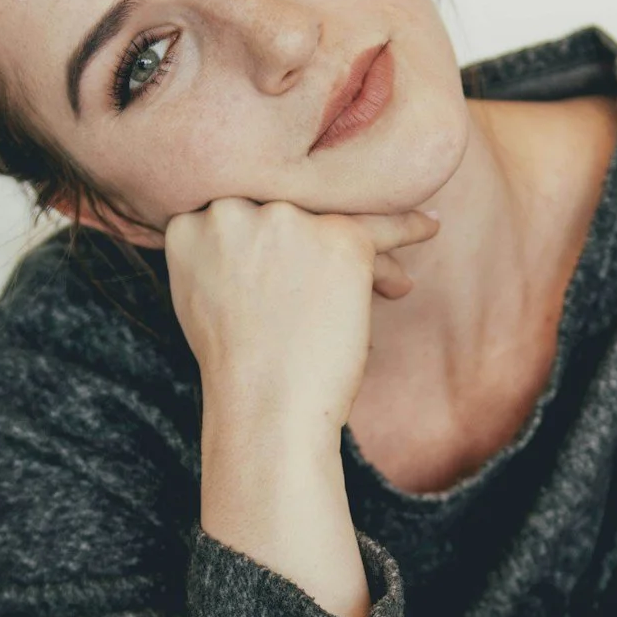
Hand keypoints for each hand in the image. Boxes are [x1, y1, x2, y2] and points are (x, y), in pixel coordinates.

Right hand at [167, 199, 438, 616]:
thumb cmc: (238, 369)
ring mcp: (285, 219)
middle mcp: (232, 208)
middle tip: (338, 277)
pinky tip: (428, 228)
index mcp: (188, 222)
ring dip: (364, 251)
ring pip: (334, 216)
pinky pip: (382, 224)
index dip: (276, 236)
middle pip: (290, 208)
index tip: (294, 258)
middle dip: (318, 240)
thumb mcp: (201, 297)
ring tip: (388, 280)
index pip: (243, 207)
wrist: (265, 408)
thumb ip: (216, 253)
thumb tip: (256, 230)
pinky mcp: (338, 236)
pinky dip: (408, 228)